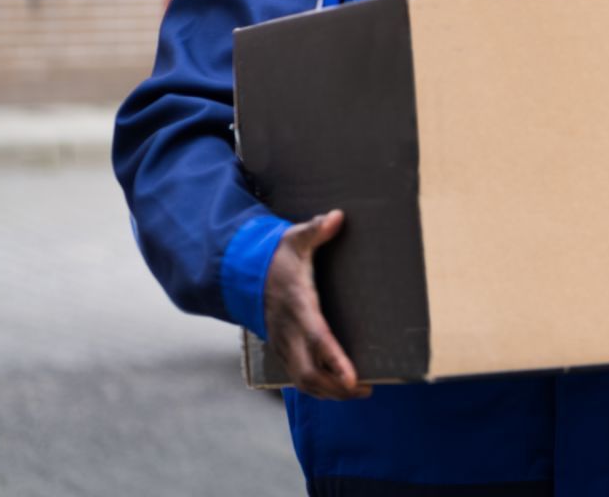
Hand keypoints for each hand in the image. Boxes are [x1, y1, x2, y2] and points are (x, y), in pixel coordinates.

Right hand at [263, 210, 370, 399]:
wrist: (242, 275)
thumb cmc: (276, 258)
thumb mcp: (293, 240)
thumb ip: (315, 230)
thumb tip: (337, 217)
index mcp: (297, 305)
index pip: (318, 338)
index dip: (335, 361)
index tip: (353, 377)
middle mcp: (289, 331)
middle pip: (309, 373)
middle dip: (336, 388)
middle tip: (365, 389)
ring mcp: (284, 344)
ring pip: (303, 380)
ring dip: (330, 392)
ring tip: (359, 391)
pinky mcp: (283, 349)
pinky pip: (299, 377)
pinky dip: (318, 387)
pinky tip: (340, 388)